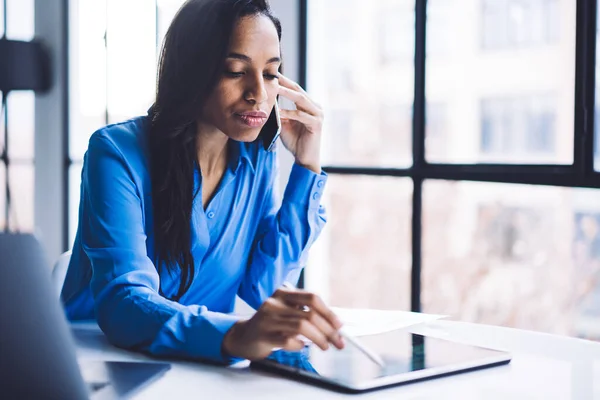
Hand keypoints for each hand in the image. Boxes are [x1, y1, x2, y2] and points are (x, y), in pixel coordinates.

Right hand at [222, 287, 344, 359]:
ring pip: (302, 327)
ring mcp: (267, 318)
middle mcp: (274, 303)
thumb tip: (334, 325)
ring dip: (319, 339)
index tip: (339, 326)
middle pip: (310, 314)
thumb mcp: (286, 312)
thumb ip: (306, 313)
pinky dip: (300, 345)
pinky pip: (288, 341)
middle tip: (338, 341)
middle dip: (328, 330)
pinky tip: (301, 346)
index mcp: (283, 293)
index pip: (312, 298)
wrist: (243, 337)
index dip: (328, 312)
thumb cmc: (270, 325)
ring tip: (325, 346)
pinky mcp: (263, 335)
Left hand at [277, 74, 323, 173]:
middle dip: (285, 82)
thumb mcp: (284, 123)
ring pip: (301, 99)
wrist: (304, 158)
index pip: (295, 89)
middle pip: (298, 90)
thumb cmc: (295, 141)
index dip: (283, 81)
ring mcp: (318, 115)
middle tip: (272, 74)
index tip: (271, 74)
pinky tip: (279, 112)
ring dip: (287, 93)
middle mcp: (315, 107)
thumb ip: (279, 112)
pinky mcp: (316, 124)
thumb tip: (267, 101)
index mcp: (308, 106)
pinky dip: (289, 113)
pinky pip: (301, 115)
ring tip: (275, 87)